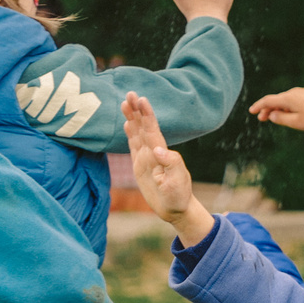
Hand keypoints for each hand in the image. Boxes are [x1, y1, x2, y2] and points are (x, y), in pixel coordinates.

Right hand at [121, 90, 213, 243]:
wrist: (175, 209)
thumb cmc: (178, 197)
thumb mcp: (177, 182)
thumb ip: (171, 164)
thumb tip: (158, 149)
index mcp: (161, 154)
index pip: (152, 130)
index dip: (147, 115)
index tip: (141, 100)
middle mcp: (153, 152)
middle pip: (143, 127)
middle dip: (137, 110)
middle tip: (130, 93)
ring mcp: (146, 158)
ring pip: (137, 133)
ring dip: (132, 118)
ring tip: (125, 103)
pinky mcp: (141, 166)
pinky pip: (134, 146)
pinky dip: (130, 134)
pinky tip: (128, 124)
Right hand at [247, 86, 303, 132]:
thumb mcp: (295, 122)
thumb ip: (281, 119)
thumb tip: (271, 114)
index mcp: (287, 98)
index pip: (268, 101)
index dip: (258, 106)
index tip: (251, 111)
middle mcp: (292, 92)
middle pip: (276, 100)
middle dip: (267, 109)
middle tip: (262, 119)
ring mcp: (301, 92)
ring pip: (284, 100)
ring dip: (277, 108)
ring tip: (274, 117)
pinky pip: (293, 100)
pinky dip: (286, 106)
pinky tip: (288, 113)